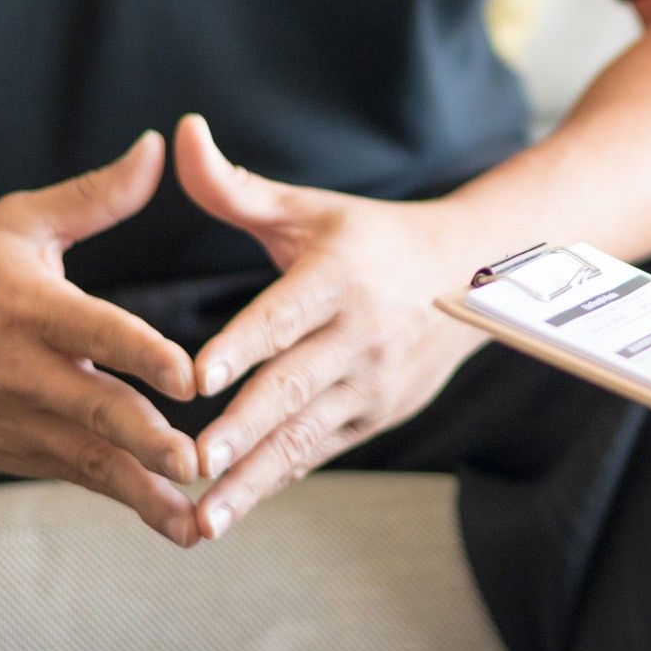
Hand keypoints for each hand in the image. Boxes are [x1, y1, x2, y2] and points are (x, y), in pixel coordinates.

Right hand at [0, 134, 201, 544]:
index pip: (94, 330)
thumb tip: (157, 146)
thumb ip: (97, 196)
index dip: (141, 352)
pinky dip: (121, 498)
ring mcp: (13, 419)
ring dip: (143, 490)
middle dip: (146, 439)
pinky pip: (73, 477)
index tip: (189, 376)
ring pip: (87, 459)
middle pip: (92, 407)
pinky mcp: (9, 453)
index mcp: (30, 307)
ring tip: (197, 519)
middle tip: (198, 460)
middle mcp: (22, 370)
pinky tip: (172, 520)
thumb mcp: (21, 224)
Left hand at [174, 116, 484, 538]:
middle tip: (189, 464)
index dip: (242, 346)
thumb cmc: (367, 238)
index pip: (283, 315)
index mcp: (339, 277)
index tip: (197, 377)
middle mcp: (360, 334)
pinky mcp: (376, 415)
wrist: (469, 276)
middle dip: (241, 432)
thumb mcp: (309, 210)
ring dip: (251, 479)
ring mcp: (372, 382)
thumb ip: (235, 186)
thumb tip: (180, 133)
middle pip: (291, 389)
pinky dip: (274, 481)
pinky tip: (229, 510)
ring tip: (201, 518)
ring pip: (303, 437)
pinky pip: (317, 452)